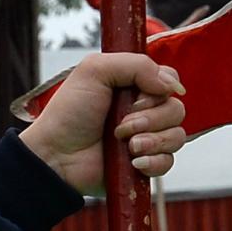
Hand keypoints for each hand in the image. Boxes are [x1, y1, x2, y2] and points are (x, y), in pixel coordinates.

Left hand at [20, 53, 189, 192]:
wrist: (54, 155)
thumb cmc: (68, 113)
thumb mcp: (95, 70)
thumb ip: (137, 65)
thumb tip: (173, 85)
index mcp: (134, 87)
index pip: (170, 81)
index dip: (160, 88)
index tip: (137, 96)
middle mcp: (143, 112)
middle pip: (176, 109)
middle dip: (150, 118)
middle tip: (120, 126)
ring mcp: (145, 139)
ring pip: (177, 136)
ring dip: (152, 140)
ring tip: (125, 145)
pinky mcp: (143, 165)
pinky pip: (168, 162)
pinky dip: (154, 162)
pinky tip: (133, 162)